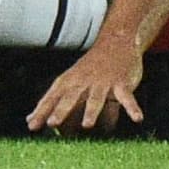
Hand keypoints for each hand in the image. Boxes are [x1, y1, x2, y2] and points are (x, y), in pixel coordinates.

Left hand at [27, 35, 149, 133]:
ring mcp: (103, 82)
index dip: (42, 111)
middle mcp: (83, 82)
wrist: (116, 42)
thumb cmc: (90, 68)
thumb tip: (31, 119)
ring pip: (96, 98)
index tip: (31, 125)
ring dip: (91, 111)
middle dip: (61, 111)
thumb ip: (54, 101)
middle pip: (70, 98)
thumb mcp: (71, 81)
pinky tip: (137, 119)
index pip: (52, 98)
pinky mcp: (121, 83)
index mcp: (69, 81)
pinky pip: (127, 98)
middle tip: (52, 124)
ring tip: (87, 126)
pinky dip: (132, 108)